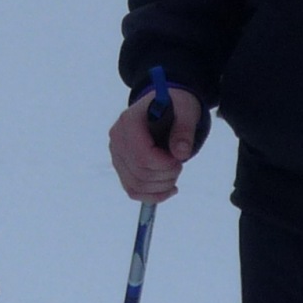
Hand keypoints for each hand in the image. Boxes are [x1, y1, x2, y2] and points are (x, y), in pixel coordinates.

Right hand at [108, 87, 203, 202]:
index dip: (164, 165)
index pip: (142, 156)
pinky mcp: (121, 166)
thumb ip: (184, 130)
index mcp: (128, 122)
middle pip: (139, 174)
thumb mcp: (185, 110)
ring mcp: (117, 154)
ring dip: (161, 187)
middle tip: (179, 164)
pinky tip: (169, 189)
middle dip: (165, 176)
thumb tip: (181, 153)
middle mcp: (117, 139)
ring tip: (174, 173)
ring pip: (135, 186)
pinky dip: (152, 195)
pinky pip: (132, 190)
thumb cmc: (175, 106)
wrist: (165, 106)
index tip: (179, 159)